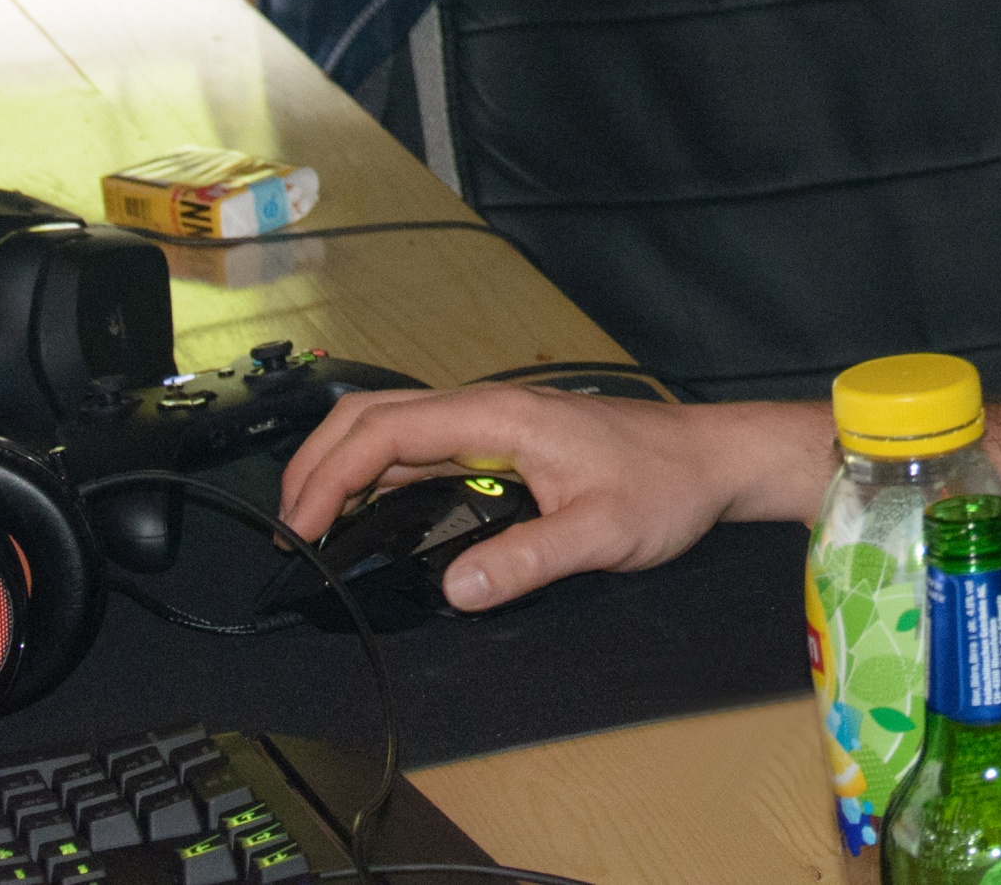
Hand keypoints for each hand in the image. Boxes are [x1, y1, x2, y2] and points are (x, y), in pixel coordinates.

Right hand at [275, 385, 813, 613]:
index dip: (331, 476)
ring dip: (341, 466)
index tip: (302, 529)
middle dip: (317, 462)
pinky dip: (376, 475)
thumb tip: (455, 590)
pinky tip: (364, 513)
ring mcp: (491, 425)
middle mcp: (486, 410)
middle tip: (289, 529)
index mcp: (499, 416)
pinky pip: (421, 449)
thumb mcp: (603, 532)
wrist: (711, 459)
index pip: (388, 431)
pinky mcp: (500, 444)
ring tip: (309, 525)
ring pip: (393, 429)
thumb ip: (528, 559)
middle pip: (373, 416)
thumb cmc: (666, 484)